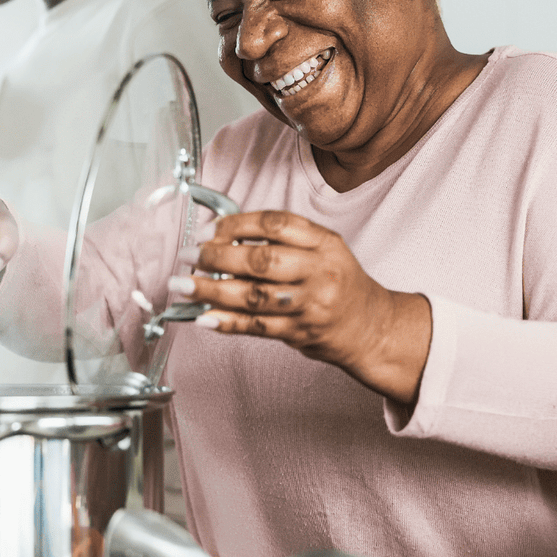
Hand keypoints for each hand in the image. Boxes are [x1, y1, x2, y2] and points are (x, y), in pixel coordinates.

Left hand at [175, 210, 431, 402]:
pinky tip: (203, 315)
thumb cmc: (340, 284)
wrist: (372, 327)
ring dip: (212, 290)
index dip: (237, 224)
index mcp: (325, 243)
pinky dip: (226, 320)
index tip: (208, 229)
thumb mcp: (324, 249)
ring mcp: (310, 305)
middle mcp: (320, 272)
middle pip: (262, 260)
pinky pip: (256, 326)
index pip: (276, 224)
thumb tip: (225, 236)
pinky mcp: (300, 333)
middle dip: (217, 256)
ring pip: (254, 296)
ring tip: (184, 285)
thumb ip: (284, 239)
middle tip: (189, 256)